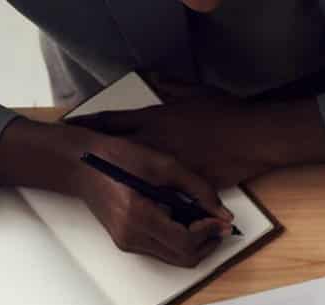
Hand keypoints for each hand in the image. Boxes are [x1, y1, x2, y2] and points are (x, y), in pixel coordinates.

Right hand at [0, 120, 231, 266]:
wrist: (81, 163)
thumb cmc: (118, 157)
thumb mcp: (163, 164)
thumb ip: (198, 189)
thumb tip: (224, 215)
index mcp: (138, 216)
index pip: (186, 241)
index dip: (210, 233)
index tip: (222, 221)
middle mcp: (131, 236)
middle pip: (183, 258)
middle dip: (207, 243)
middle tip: (219, 226)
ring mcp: (127, 242)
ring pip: (175, 258)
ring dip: (195, 244)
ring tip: (204, 222)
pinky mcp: (126, 242)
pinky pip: (162, 251)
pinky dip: (180, 242)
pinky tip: (184, 222)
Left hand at [70, 95, 285, 190]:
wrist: (253, 137)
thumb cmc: (226, 112)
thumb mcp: (195, 91)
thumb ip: (171, 86)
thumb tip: (156, 77)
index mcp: (154, 119)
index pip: (110, 121)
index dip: (88, 124)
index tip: (71, 127)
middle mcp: (155, 144)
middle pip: (114, 152)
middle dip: (95, 157)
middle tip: (77, 163)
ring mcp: (168, 167)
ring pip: (136, 178)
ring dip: (123, 184)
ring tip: (108, 189)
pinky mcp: (186, 186)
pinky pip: (166, 196)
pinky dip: (156, 201)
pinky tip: (147, 206)